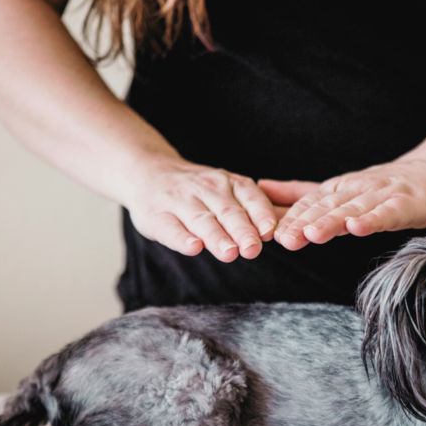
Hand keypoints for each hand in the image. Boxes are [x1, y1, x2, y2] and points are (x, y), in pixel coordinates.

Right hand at [124, 156, 282, 260]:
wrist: (146, 172)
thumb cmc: (197, 191)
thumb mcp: (225, 189)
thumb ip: (250, 208)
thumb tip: (279, 229)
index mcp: (227, 182)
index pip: (249, 197)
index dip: (260, 214)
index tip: (269, 232)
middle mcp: (205, 188)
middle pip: (227, 211)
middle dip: (242, 231)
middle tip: (253, 249)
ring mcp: (179, 201)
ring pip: (202, 220)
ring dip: (217, 237)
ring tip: (229, 253)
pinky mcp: (156, 217)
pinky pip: (171, 229)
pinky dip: (182, 239)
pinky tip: (194, 248)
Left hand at [259, 157, 425, 250]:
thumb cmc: (385, 186)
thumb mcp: (339, 189)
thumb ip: (301, 193)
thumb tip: (260, 188)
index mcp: (340, 188)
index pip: (311, 203)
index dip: (291, 218)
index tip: (270, 235)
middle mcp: (358, 189)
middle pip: (327, 207)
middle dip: (304, 222)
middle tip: (284, 240)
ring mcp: (383, 195)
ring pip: (354, 209)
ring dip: (332, 222)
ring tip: (312, 234)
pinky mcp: (407, 204)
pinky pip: (388, 212)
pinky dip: (373, 219)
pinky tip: (358, 227)